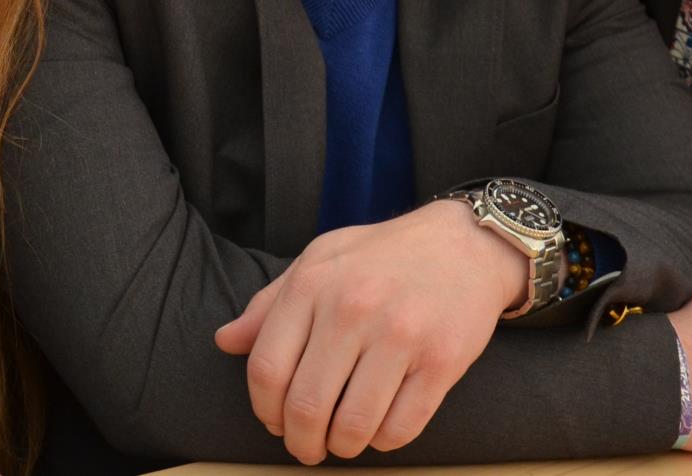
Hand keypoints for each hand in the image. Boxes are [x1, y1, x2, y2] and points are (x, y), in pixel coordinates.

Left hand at [213, 200, 527, 462]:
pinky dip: (384, 441)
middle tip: (307, 446)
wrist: (466, 244)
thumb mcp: (320, 260)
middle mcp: (354, 308)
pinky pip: (400, 429)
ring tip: (343, 439)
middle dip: (300, 441)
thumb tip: (225, 342)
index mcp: (314, 284)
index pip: (267, 368)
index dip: (265, 410)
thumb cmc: (384, 256)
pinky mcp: (442, 361)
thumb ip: (270, 303)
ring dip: (342, 447)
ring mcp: (401, 335)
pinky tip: (381, 425)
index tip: (275, 421)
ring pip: (353, 426)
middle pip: (306, 406)